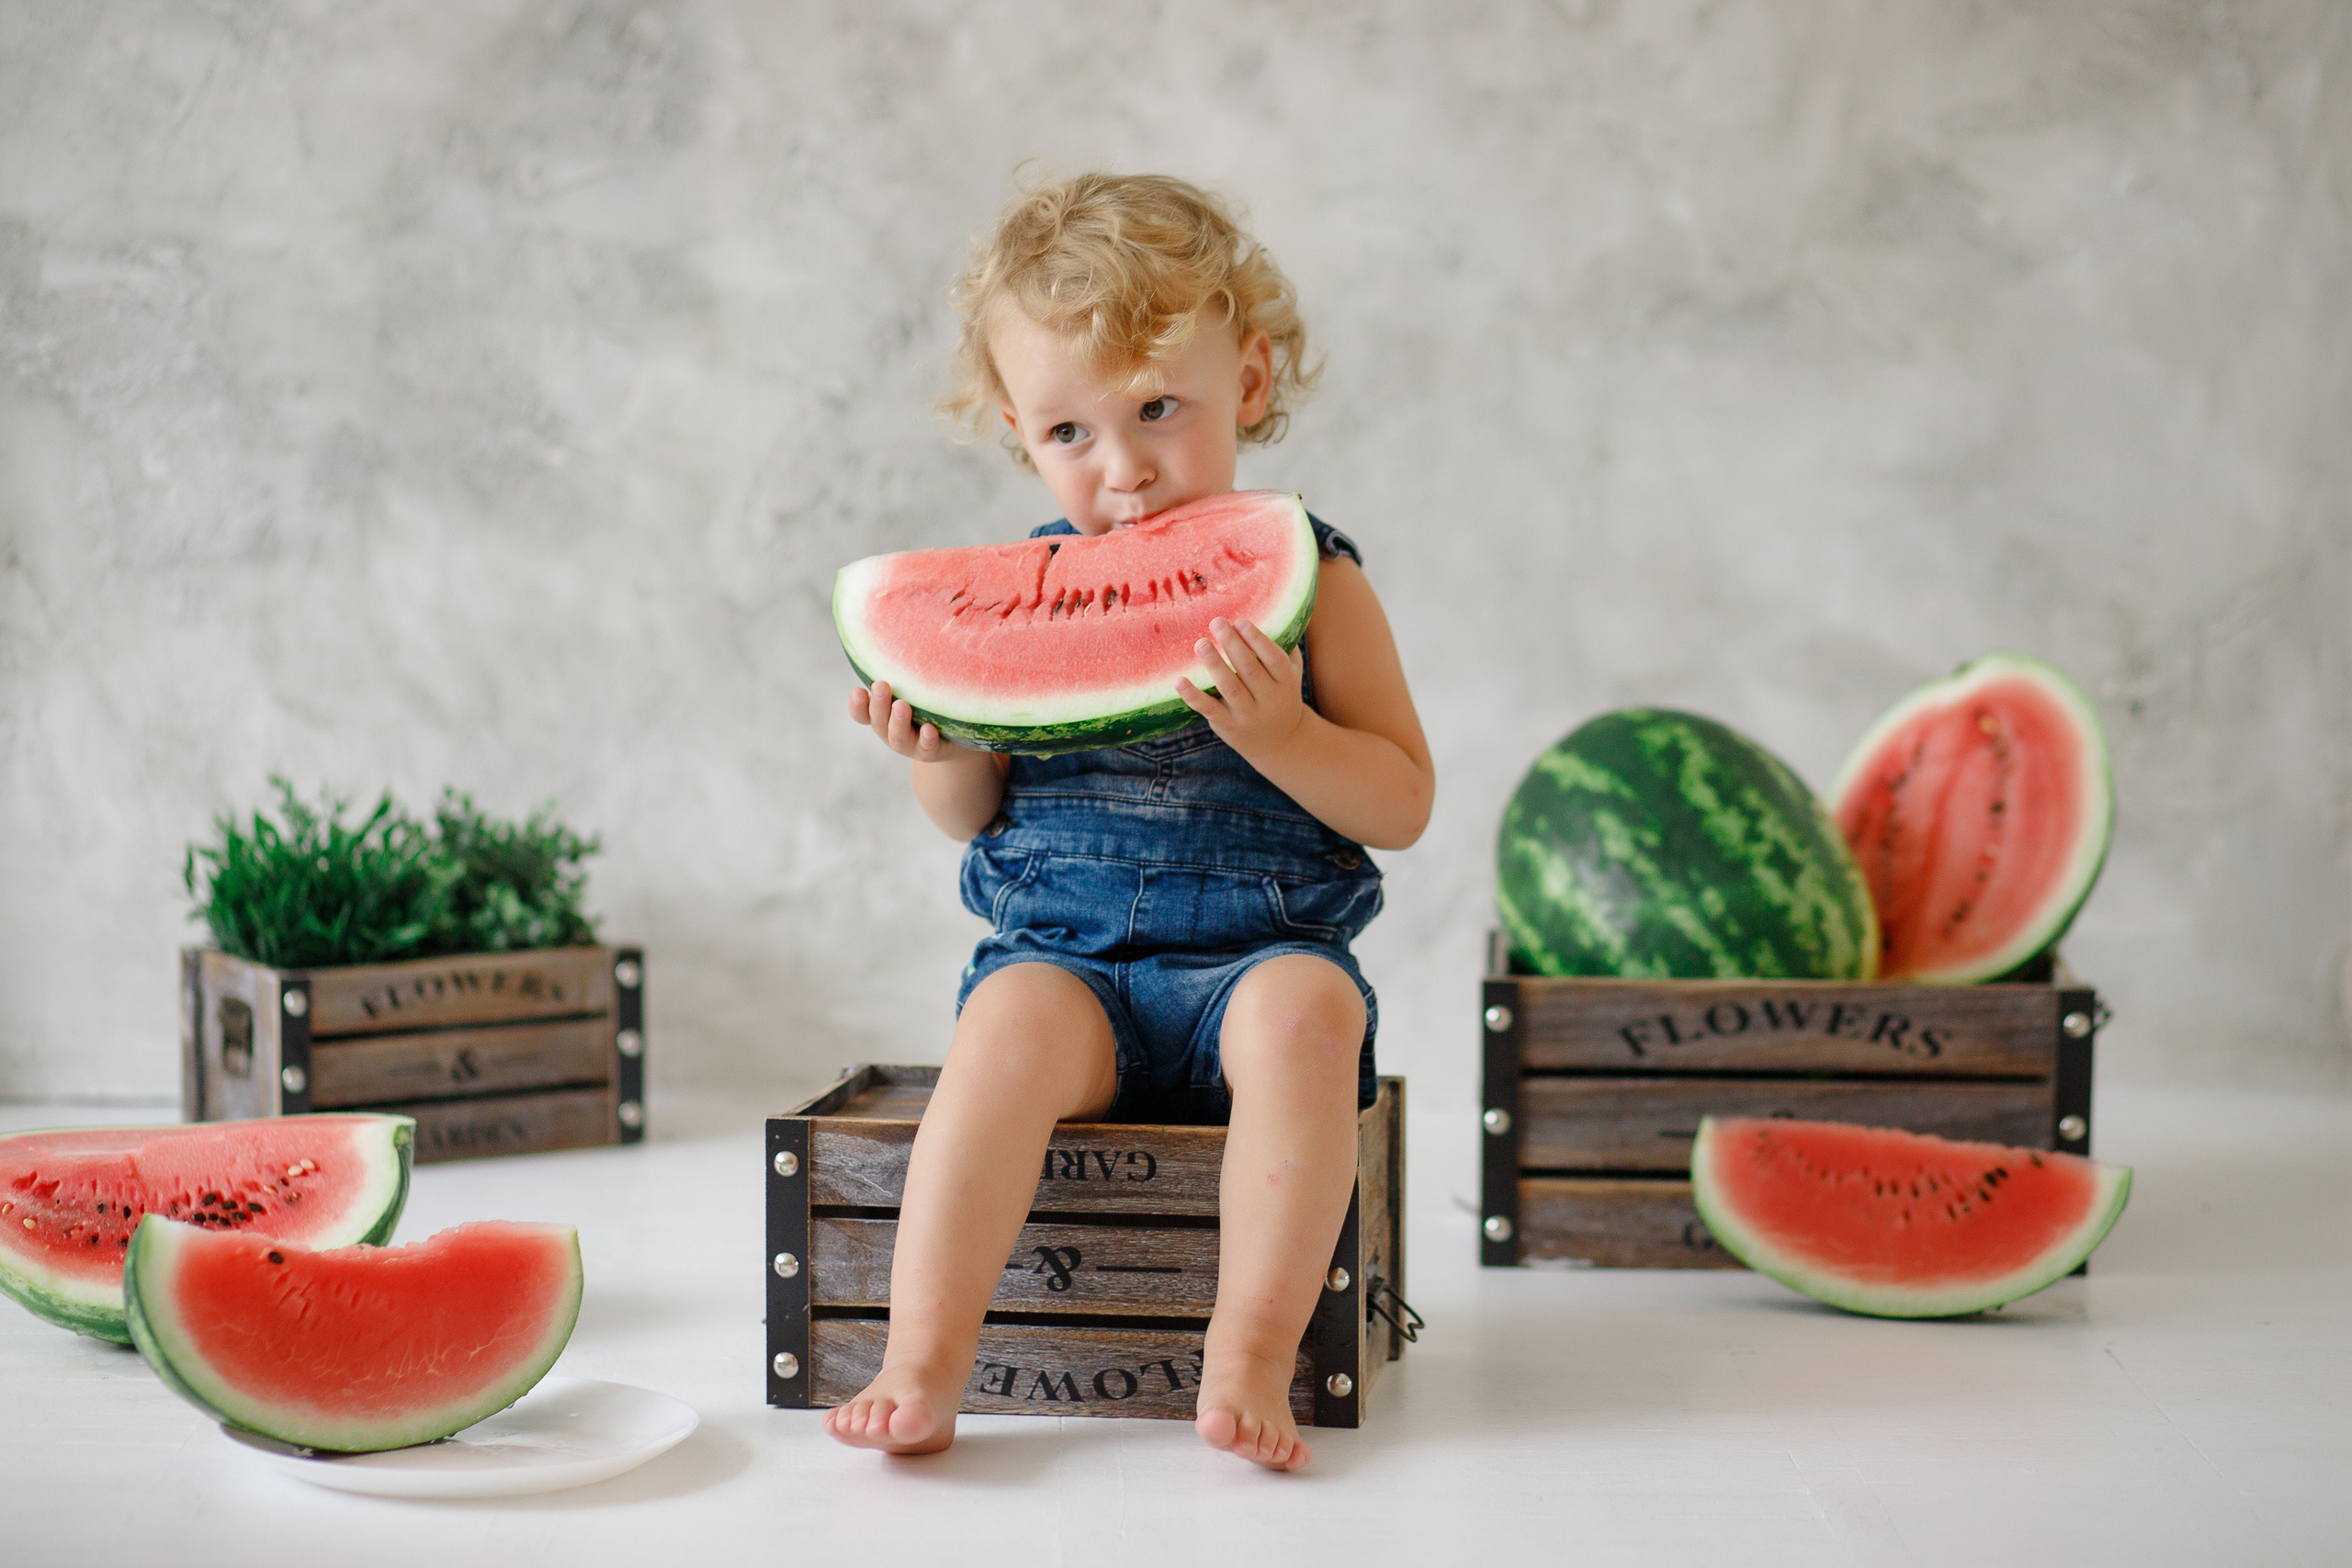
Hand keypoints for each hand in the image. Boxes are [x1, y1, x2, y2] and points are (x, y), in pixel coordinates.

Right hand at [848, 679, 961, 761]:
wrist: (956, 740)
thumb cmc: (928, 706)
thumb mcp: (913, 689)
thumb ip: (904, 673)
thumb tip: (904, 626)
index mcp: (882, 716)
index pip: (861, 713)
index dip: (857, 705)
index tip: (857, 690)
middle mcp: (892, 731)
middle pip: (878, 722)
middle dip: (878, 704)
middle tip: (882, 686)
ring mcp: (911, 744)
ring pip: (898, 738)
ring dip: (898, 722)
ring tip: (901, 705)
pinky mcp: (933, 752)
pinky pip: (928, 748)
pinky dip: (927, 739)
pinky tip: (930, 729)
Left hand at [1175, 617, 1306, 761]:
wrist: (1278, 742)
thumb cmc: (1279, 696)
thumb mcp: (1291, 675)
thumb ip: (1286, 648)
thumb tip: (1275, 610)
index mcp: (1286, 683)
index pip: (1274, 659)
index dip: (1257, 640)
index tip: (1240, 621)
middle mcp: (1270, 701)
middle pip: (1250, 670)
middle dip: (1233, 645)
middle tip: (1217, 622)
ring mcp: (1249, 716)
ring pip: (1230, 688)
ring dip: (1214, 664)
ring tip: (1200, 643)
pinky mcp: (1228, 726)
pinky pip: (1209, 709)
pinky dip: (1193, 695)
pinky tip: (1179, 680)